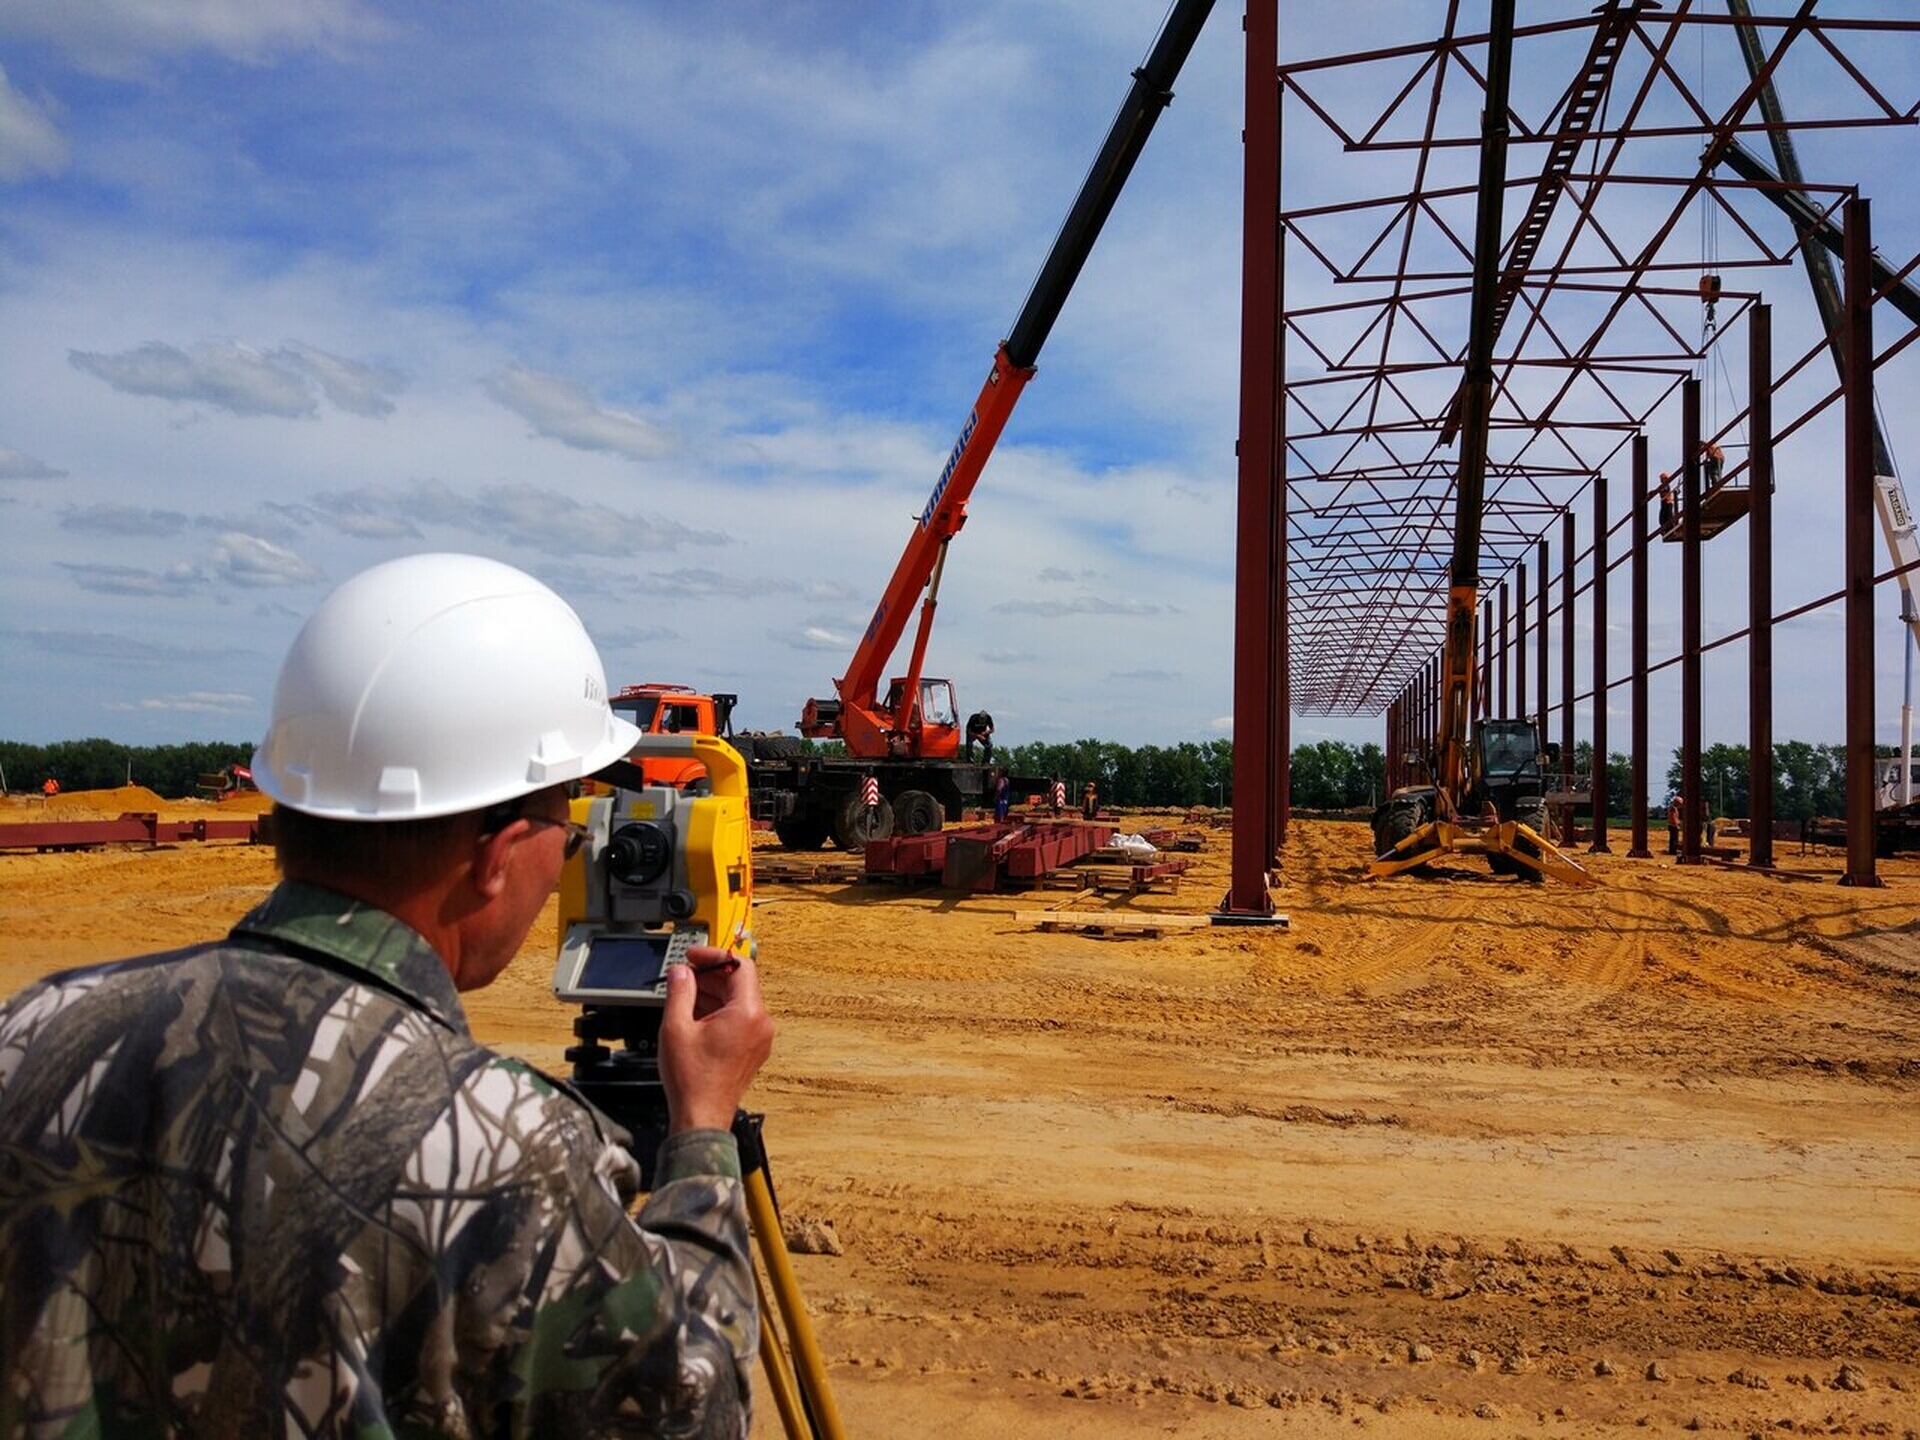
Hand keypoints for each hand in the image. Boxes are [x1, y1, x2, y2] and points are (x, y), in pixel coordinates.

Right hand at [657, 944, 773, 1133]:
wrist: (702, 1116)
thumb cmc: (693, 1081)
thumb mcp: (676, 1027)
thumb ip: (679, 991)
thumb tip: (681, 972)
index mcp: (748, 1013)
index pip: (740, 966)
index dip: (714, 956)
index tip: (694, 956)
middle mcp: (760, 1024)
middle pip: (740, 983)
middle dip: (711, 975)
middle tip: (685, 974)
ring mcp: (759, 1038)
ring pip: (739, 1001)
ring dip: (713, 992)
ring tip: (685, 994)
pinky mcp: (753, 1049)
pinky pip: (740, 1018)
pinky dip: (719, 1010)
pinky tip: (695, 1014)